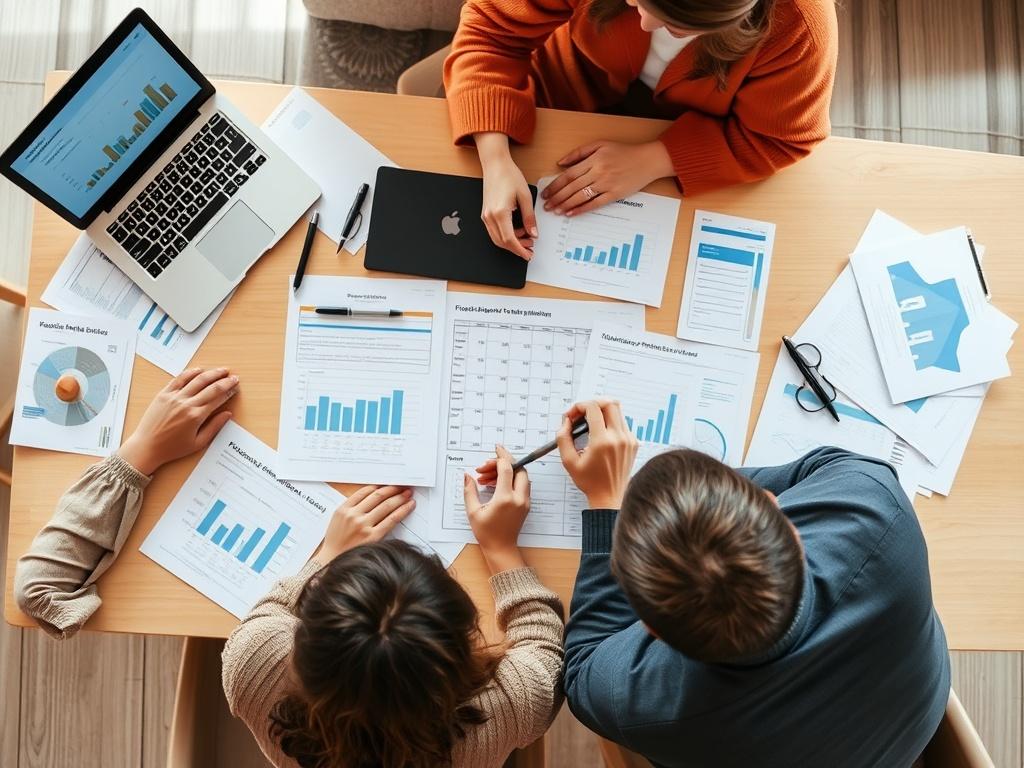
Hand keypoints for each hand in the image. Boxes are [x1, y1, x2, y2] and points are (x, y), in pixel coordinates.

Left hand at [117, 367, 238, 474]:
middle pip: (211, 386)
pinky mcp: (163, 395)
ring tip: (221, 370)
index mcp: (196, 416)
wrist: (147, 447)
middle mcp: (186, 404)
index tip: (236, 387)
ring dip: (212, 373)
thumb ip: (215, 427)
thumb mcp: (198, 442)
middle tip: (234, 377)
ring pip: (197, 379)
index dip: (229, 391)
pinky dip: (190, 373)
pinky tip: (199, 370)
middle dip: (225, 380)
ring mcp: (174, 397)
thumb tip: (227, 414)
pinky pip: (179, 379)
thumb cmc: (172, 448)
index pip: (218, 398)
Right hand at [317, 485, 414, 562]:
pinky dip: (402, 510)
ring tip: (408, 493)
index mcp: (344, 509)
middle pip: (378, 496)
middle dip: (393, 489)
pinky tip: (409, 506)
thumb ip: (351, 507)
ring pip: (386, 505)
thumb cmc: (336, 542)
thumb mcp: (337, 520)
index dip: (380, 486)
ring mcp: (363, 526)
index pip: (365, 491)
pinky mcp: (373, 536)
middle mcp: (354, 515)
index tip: (388, 484)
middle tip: (402, 486)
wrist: (332, 561)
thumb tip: (372, 496)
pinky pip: (391, 519)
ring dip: (400, 497)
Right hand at [464, 445, 529, 573]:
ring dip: (507, 472)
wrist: (501, 549)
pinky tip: (495, 484)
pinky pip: (521, 485)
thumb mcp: (473, 512)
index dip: (500, 456)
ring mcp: (524, 501)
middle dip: (503, 463)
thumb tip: (467, 476)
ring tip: (486, 478)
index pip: (507, 469)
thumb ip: (470, 491)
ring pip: (521, 476)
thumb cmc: (486, 533)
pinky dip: (510, 480)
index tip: (495, 449)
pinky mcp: (526, 505)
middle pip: (518, 469)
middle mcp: (518, 498)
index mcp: (505, 498)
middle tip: (487, 466)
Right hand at [475, 132, 537, 260]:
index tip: (528, 255)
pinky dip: (506, 235)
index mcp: (500, 213)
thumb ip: (530, 218)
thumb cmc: (509, 175)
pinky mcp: (486, 213)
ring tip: (526, 239)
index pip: (510, 240)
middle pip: (502, 242)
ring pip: (497, 239)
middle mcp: (490, 216)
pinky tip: (517, 231)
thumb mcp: (525, 196)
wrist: (495, 164)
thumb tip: (533, 233)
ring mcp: (486, 216)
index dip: (520, 250)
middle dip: (516, 248)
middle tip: (530, 248)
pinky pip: (494, 231)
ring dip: (511, 243)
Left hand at [542, 140, 673, 215]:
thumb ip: (579, 152)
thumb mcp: (600, 144)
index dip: (555, 185)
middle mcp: (599, 172)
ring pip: (581, 197)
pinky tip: (571, 214)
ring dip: (565, 205)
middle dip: (557, 197)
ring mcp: (607, 185)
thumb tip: (561, 163)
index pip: (569, 175)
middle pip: (572, 187)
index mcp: (594, 159)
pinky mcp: (615, 195)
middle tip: (546, 205)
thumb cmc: (624, 152)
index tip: (546, 192)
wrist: (648, 160)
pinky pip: (595, 204)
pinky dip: (581, 209)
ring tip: (555, 210)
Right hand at [557, 399, 637, 508]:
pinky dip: (611, 422)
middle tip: (583, 412)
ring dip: (603, 411)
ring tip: (592, 423)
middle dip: (593, 403)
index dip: (579, 406)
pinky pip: (623, 423)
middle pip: (610, 402)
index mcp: (602, 442)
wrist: (609, 497)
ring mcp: (629, 440)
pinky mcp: (634, 443)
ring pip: (618, 410)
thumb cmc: (590, 482)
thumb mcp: (568, 461)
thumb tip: (566, 421)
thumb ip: (563, 437)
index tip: (572, 414)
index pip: (593, 407)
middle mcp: (618, 438)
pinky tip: (602, 433)